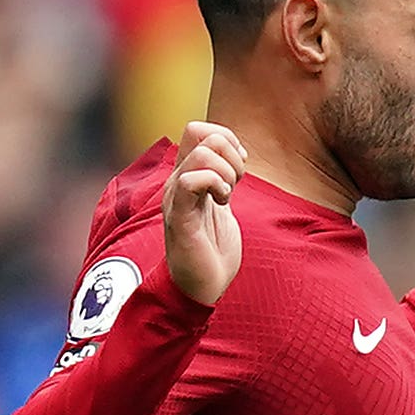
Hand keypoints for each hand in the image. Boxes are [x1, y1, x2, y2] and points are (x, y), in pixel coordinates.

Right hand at [162, 121, 246, 306]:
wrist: (202, 285)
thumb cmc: (213, 247)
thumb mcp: (222, 202)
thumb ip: (222, 177)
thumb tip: (236, 151)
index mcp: (187, 175)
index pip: (197, 129)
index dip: (226, 138)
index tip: (238, 166)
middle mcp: (177, 180)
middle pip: (202, 134)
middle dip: (231, 156)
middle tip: (235, 185)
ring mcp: (176, 197)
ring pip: (201, 154)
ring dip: (227, 172)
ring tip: (227, 196)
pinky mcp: (180, 217)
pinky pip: (189, 182)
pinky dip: (216, 185)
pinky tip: (222, 203)